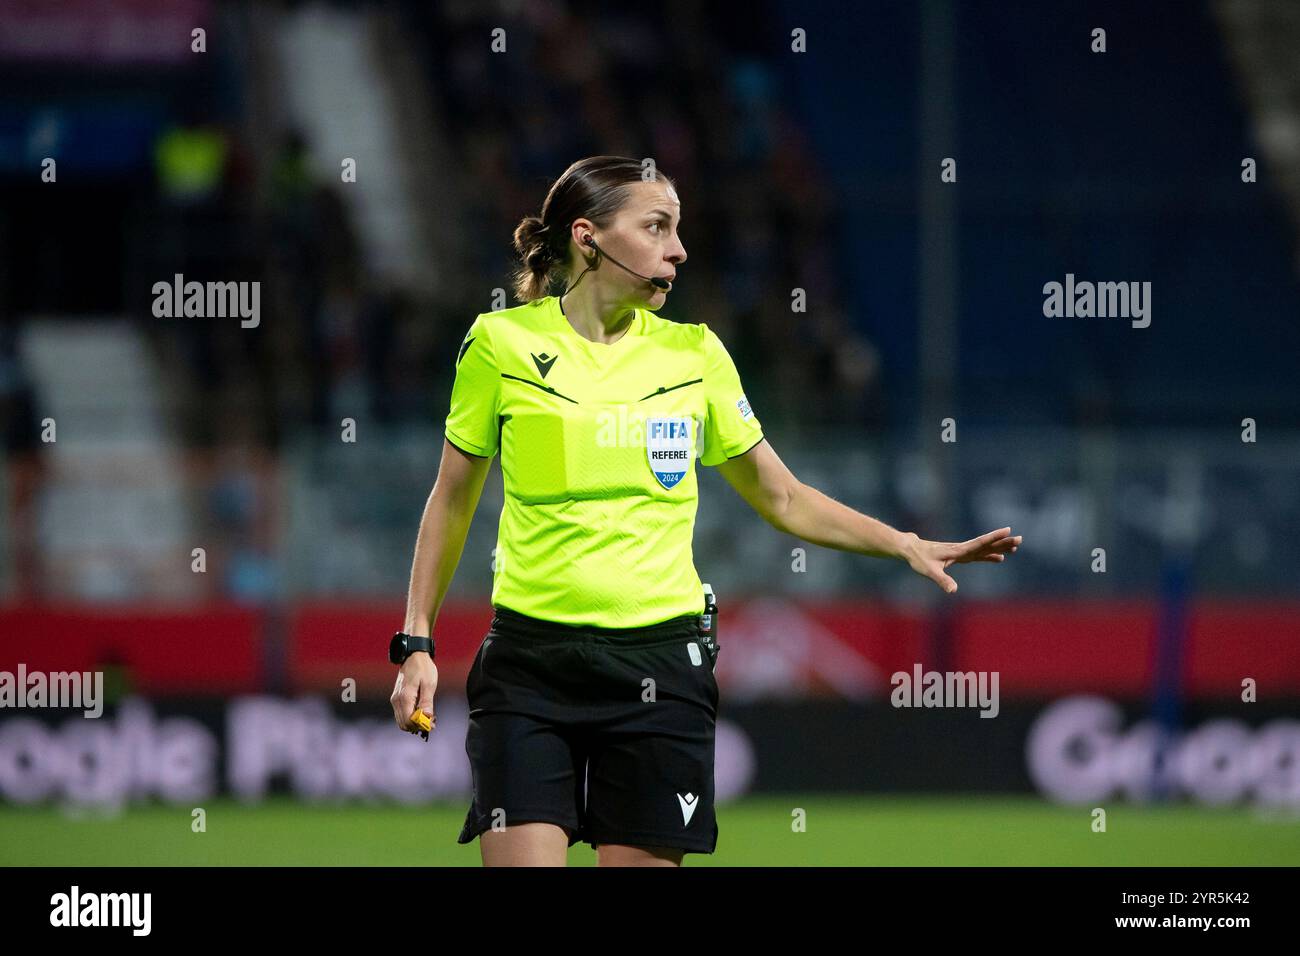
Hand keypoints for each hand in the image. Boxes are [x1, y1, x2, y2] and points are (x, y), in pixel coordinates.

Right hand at [390, 652, 437, 734]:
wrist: (413, 656)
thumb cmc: (423, 668)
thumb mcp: (429, 684)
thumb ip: (427, 702)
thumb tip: (427, 717)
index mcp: (405, 697)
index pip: (409, 721)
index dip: (421, 726)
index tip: (433, 723)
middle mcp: (397, 700)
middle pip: (403, 724)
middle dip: (417, 726)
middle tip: (431, 722)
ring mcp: (395, 700)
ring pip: (401, 721)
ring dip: (414, 723)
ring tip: (428, 717)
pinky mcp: (396, 698)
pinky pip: (401, 714)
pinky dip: (410, 717)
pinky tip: (421, 712)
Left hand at [900, 527, 1020, 593]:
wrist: (911, 549)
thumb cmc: (919, 559)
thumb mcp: (929, 571)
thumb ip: (942, 581)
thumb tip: (954, 591)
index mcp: (958, 551)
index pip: (979, 543)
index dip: (994, 538)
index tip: (1007, 530)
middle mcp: (962, 549)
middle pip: (986, 545)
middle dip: (1003, 542)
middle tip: (1020, 539)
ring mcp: (962, 551)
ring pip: (984, 548)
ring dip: (999, 547)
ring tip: (1016, 547)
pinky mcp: (959, 555)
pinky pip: (979, 554)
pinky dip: (990, 555)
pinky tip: (999, 558)